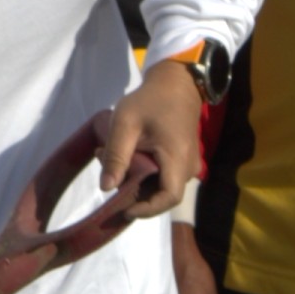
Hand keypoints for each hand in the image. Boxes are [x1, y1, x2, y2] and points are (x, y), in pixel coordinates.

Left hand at [94, 60, 202, 222]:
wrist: (175, 84)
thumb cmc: (150, 101)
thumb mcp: (126, 124)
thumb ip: (116, 156)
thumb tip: (106, 189)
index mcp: (177, 159)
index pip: (169, 198)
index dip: (147, 210)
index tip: (124, 209)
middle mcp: (188, 166)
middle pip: (162, 193)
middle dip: (134, 190)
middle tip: (108, 169)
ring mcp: (188, 163)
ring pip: (161, 185)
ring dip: (136, 180)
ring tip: (111, 158)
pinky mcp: (183, 159)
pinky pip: (164, 175)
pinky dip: (144, 173)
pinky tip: (126, 156)